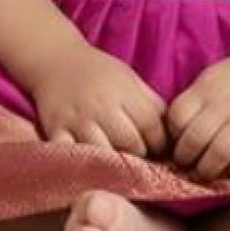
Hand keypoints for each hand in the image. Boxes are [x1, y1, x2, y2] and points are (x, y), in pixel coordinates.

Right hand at [29, 41, 169, 159]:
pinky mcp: (55, 130)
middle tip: (138, 161)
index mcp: (123, 92)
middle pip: (131, 144)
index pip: (151, 126)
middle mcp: (101, 105)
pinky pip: (71, 157)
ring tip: (117, 170)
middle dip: (139, 157)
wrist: (55, 60)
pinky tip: (89, 170)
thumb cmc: (98, 72)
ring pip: (103, 154)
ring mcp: (77, 120)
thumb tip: (174, 134)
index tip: (158, 151)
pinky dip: (80, 167)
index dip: (160, 143)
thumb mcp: (129, 79)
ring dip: (113, 167)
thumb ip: (151, 104)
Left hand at [165, 46, 229, 181]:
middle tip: (187, 166)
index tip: (175, 146)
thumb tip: (170, 134)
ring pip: (221, 152)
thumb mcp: (209, 79)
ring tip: (206, 172)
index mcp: (206, 88)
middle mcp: (226, 103)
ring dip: (208, 169)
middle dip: (186, 159)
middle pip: (196, 138)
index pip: (178, 117)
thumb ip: (192, 102)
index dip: (172, 137)